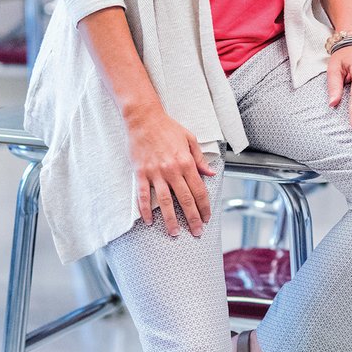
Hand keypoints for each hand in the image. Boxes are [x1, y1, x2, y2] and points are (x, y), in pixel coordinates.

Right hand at [123, 106, 215, 236]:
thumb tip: (211, 173)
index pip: (199, 190)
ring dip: (170, 220)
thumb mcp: (190, 139)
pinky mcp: (141, 173)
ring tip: (174, 233)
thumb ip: (200, 159)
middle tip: (196, 232)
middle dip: (192, 219)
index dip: (204, 207)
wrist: (144, 118)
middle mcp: (172, 170)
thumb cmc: (167, 127)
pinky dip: (145, 210)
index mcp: (186, 162)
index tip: (206, 218)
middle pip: (185, 200)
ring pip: (165, 202)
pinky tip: (149, 221)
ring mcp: (155, 173)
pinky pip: (143, 195)